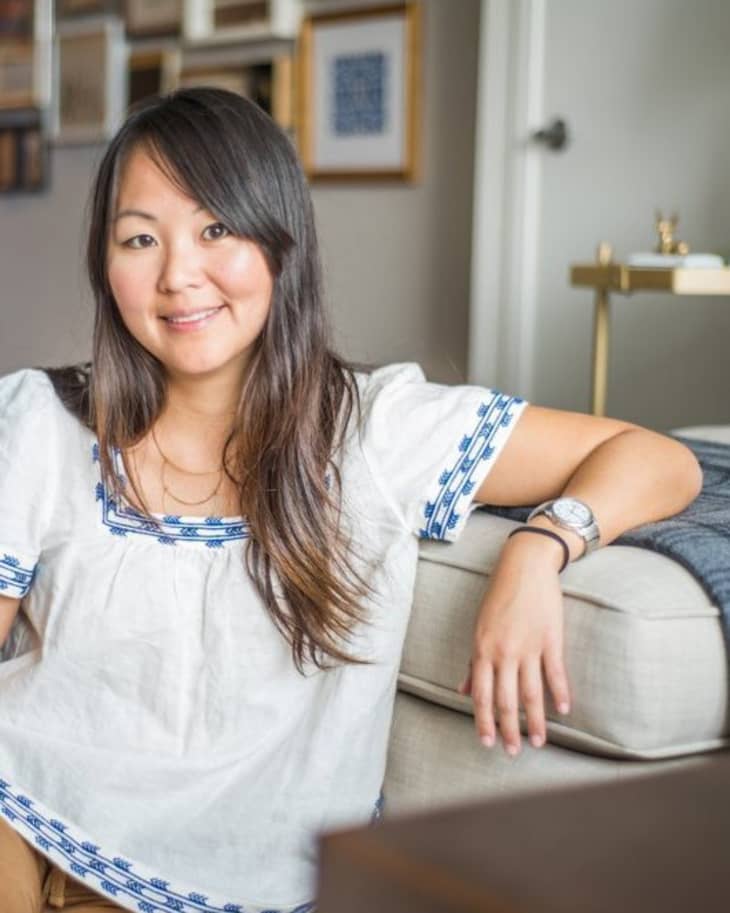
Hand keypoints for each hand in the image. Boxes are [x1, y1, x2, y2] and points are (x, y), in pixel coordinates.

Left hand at [458, 533, 570, 755]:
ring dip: (536, 720)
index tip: (487, 742)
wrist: (524, 566)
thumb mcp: (479, 628)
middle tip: (514, 751)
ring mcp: (528, 646)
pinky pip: (555, 672)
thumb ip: (474, 663)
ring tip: (539, 741)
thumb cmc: (498, 596)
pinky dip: (561, 693)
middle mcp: (503, 651)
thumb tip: (463, 690)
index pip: (481, 695)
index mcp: (482, 649)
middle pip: (506, 700)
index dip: (484, 721)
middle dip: (509, 729)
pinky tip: (564, 710)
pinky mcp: (550, 638)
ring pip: (532, 692)